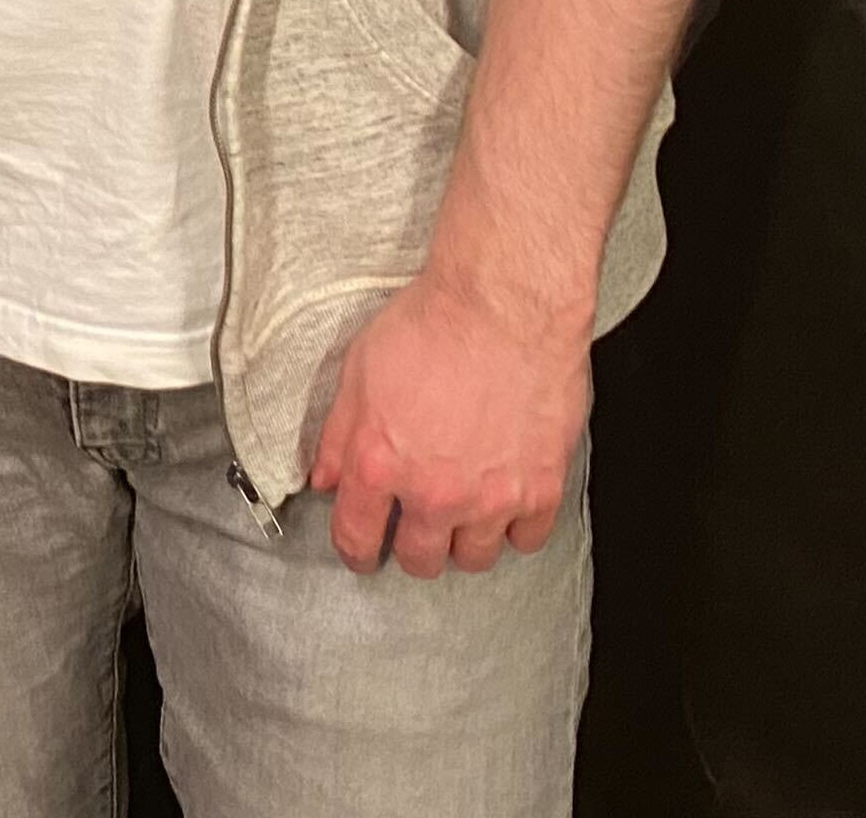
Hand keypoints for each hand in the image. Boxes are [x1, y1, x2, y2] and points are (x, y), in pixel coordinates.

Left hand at [302, 266, 583, 578]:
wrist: (503, 305)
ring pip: (474, 558)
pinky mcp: (540, 489)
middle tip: (415, 528)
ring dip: (463, 541)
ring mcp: (491, 497)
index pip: (356, 537)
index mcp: (380, 464)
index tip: (361, 554)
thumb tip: (325, 479)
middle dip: (412, 548)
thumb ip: (338, 436)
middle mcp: (434, 492)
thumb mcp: (358, 372)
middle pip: (420, 560)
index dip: (355, 552)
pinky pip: (526, 540)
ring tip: (461, 514)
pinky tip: (504, 502)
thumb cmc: (431, 325)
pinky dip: (514, 527)